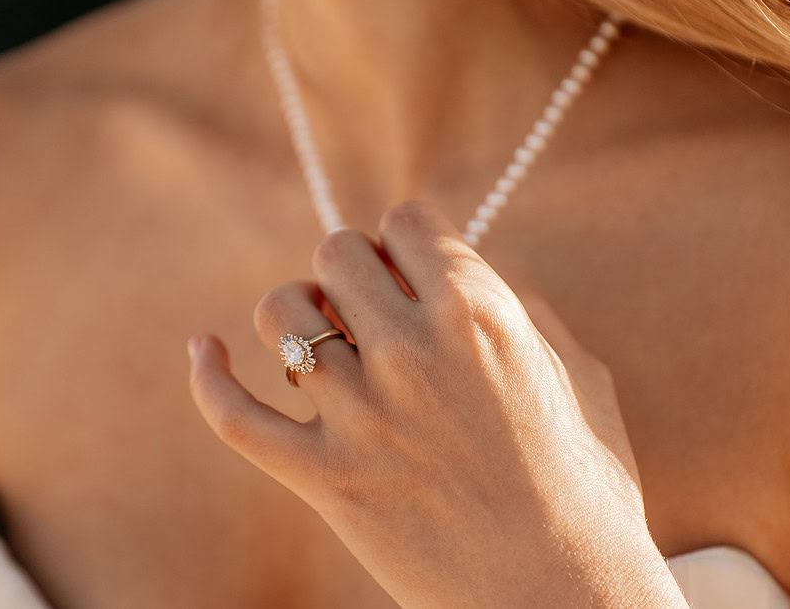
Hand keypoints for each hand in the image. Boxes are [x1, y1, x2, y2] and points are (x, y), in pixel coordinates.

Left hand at [189, 201, 684, 606]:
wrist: (561, 601)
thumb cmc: (585, 491)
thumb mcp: (580, 378)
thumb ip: (521, 311)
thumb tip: (465, 277)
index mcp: (481, 315)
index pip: (407, 220)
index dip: (406, 241)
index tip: (410, 272)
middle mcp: (413, 351)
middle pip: (338, 252)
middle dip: (353, 272)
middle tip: (371, 311)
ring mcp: (361, 416)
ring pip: (280, 312)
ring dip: (296, 315)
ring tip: (323, 343)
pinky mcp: (322, 477)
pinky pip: (232, 413)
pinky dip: (207, 374)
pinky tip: (204, 347)